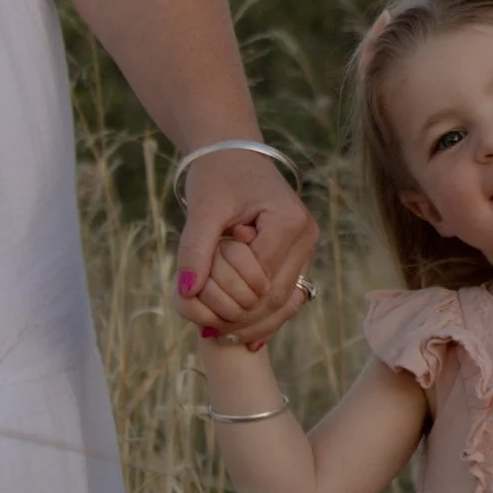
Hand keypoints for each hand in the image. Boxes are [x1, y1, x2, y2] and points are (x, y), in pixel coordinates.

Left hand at [174, 148, 318, 346]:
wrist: (234, 155)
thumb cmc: (218, 176)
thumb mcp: (203, 208)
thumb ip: (195, 249)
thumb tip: (185, 291)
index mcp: (289, 222)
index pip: (259, 280)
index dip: (227, 300)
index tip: (194, 311)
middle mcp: (307, 236)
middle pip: (276, 298)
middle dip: (240, 319)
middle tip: (205, 334)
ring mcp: (307, 247)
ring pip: (285, 302)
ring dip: (253, 323)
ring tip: (220, 337)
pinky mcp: (299, 254)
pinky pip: (286, 294)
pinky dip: (264, 315)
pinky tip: (241, 333)